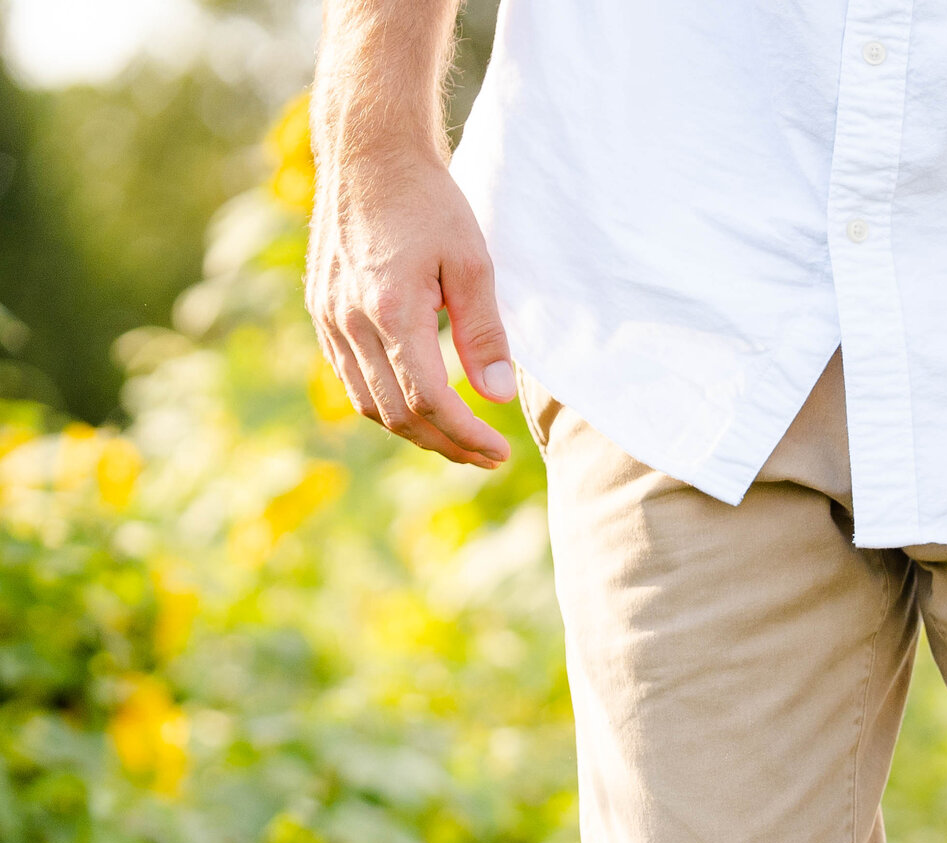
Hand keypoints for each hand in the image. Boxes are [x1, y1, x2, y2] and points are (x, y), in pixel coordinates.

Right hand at [307, 146, 514, 468]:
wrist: (369, 155)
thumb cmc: (428, 202)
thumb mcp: (472, 263)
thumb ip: (484, 333)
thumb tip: (497, 396)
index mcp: (390, 310)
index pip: (430, 400)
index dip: (466, 435)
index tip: (499, 452)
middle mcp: (349, 320)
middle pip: (397, 413)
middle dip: (445, 444)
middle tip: (486, 456)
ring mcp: (328, 317)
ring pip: (368, 403)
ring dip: (414, 432)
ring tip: (458, 441)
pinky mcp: (321, 311)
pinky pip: (350, 378)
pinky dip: (384, 405)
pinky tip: (418, 409)